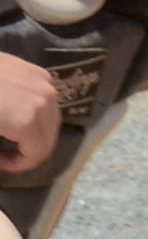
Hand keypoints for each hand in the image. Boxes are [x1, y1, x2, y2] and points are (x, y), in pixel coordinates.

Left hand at [0, 54, 58, 173]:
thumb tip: (3, 159)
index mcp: (26, 121)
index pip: (38, 154)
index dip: (19, 165)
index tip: (1, 162)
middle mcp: (44, 103)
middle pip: (50, 138)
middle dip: (30, 151)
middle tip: (8, 152)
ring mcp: (44, 85)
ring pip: (52, 119)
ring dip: (36, 131)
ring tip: (14, 132)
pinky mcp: (39, 72)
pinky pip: (47, 99)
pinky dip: (37, 110)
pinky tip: (16, 109)